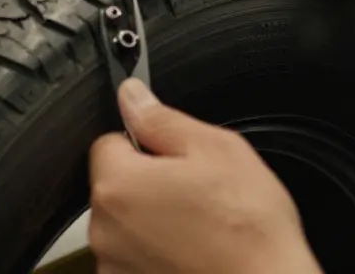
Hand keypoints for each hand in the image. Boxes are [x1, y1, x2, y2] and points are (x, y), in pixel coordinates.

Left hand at [88, 79, 322, 273]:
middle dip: (148, 183)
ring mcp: (115, 265)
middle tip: (195, 192)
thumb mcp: (216, 150)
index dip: (145, 144)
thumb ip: (162, 119)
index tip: (174, 157)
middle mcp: (105, 230)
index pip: (109, 142)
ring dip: (151, 221)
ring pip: (125, 224)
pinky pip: (134, 256)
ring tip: (198, 227)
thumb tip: (132, 97)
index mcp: (119, 184)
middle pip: (115, 186)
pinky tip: (192, 252)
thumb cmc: (249, 230)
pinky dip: (156, 253)